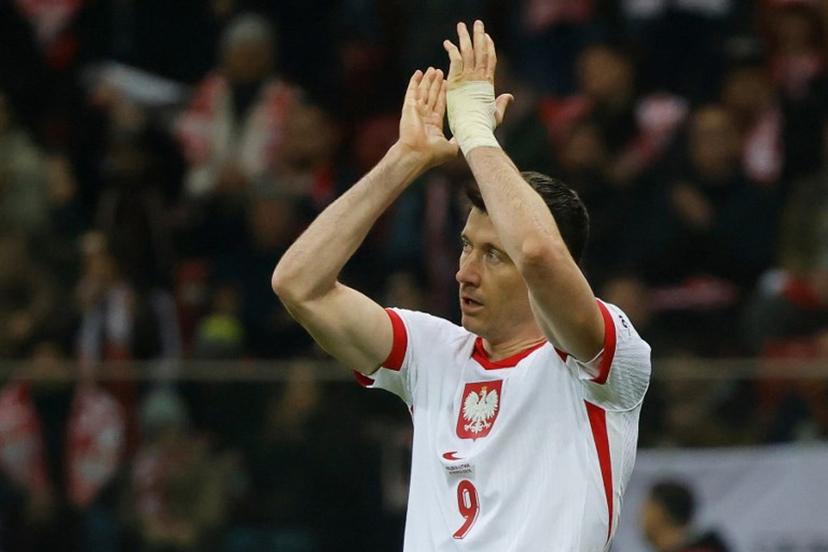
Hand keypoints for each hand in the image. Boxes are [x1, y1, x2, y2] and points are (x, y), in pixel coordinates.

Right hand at [397, 67, 457, 167]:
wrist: (417, 154)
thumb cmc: (433, 154)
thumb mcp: (451, 147)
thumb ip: (458, 140)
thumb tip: (465, 137)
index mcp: (434, 124)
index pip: (440, 104)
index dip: (443, 94)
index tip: (447, 83)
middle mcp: (425, 117)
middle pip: (432, 96)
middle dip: (436, 84)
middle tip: (440, 72)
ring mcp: (416, 112)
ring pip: (423, 92)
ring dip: (427, 81)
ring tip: (432, 69)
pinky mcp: (409, 107)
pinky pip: (412, 91)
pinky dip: (414, 82)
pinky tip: (418, 73)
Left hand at [442, 21, 513, 146]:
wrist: (474, 130)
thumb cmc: (484, 126)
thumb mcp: (496, 114)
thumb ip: (502, 103)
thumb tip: (510, 96)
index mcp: (488, 84)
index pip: (490, 60)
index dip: (489, 47)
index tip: (487, 36)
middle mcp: (480, 77)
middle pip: (481, 51)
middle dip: (479, 36)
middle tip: (477, 23)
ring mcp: (468, 78)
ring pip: (468, 52)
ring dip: (465, 37)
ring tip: (462, 26)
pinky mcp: (457, 80)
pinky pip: (455, 60)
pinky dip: (451, 50)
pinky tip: (447, 43)